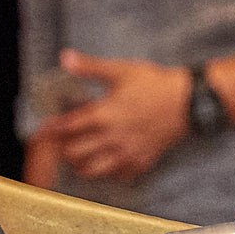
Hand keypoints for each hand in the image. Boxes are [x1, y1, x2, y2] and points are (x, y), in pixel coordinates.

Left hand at [39, 49, 194, 180]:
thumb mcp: (121, 71)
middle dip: (64, 148)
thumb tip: (64, 58)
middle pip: (75, 153)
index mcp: (104, 114)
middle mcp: (113, 137)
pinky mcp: (142, 162)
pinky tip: (105, 161)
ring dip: (81, 164)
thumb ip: (90, 67)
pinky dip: (107, 171)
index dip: (52, 129)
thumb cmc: (155, 85)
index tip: (46, 129)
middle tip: (62, 142)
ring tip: (79, 156)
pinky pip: (117, 175)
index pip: (67, 127)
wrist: (189, 103)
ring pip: (93, 170)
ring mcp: (127, 153)